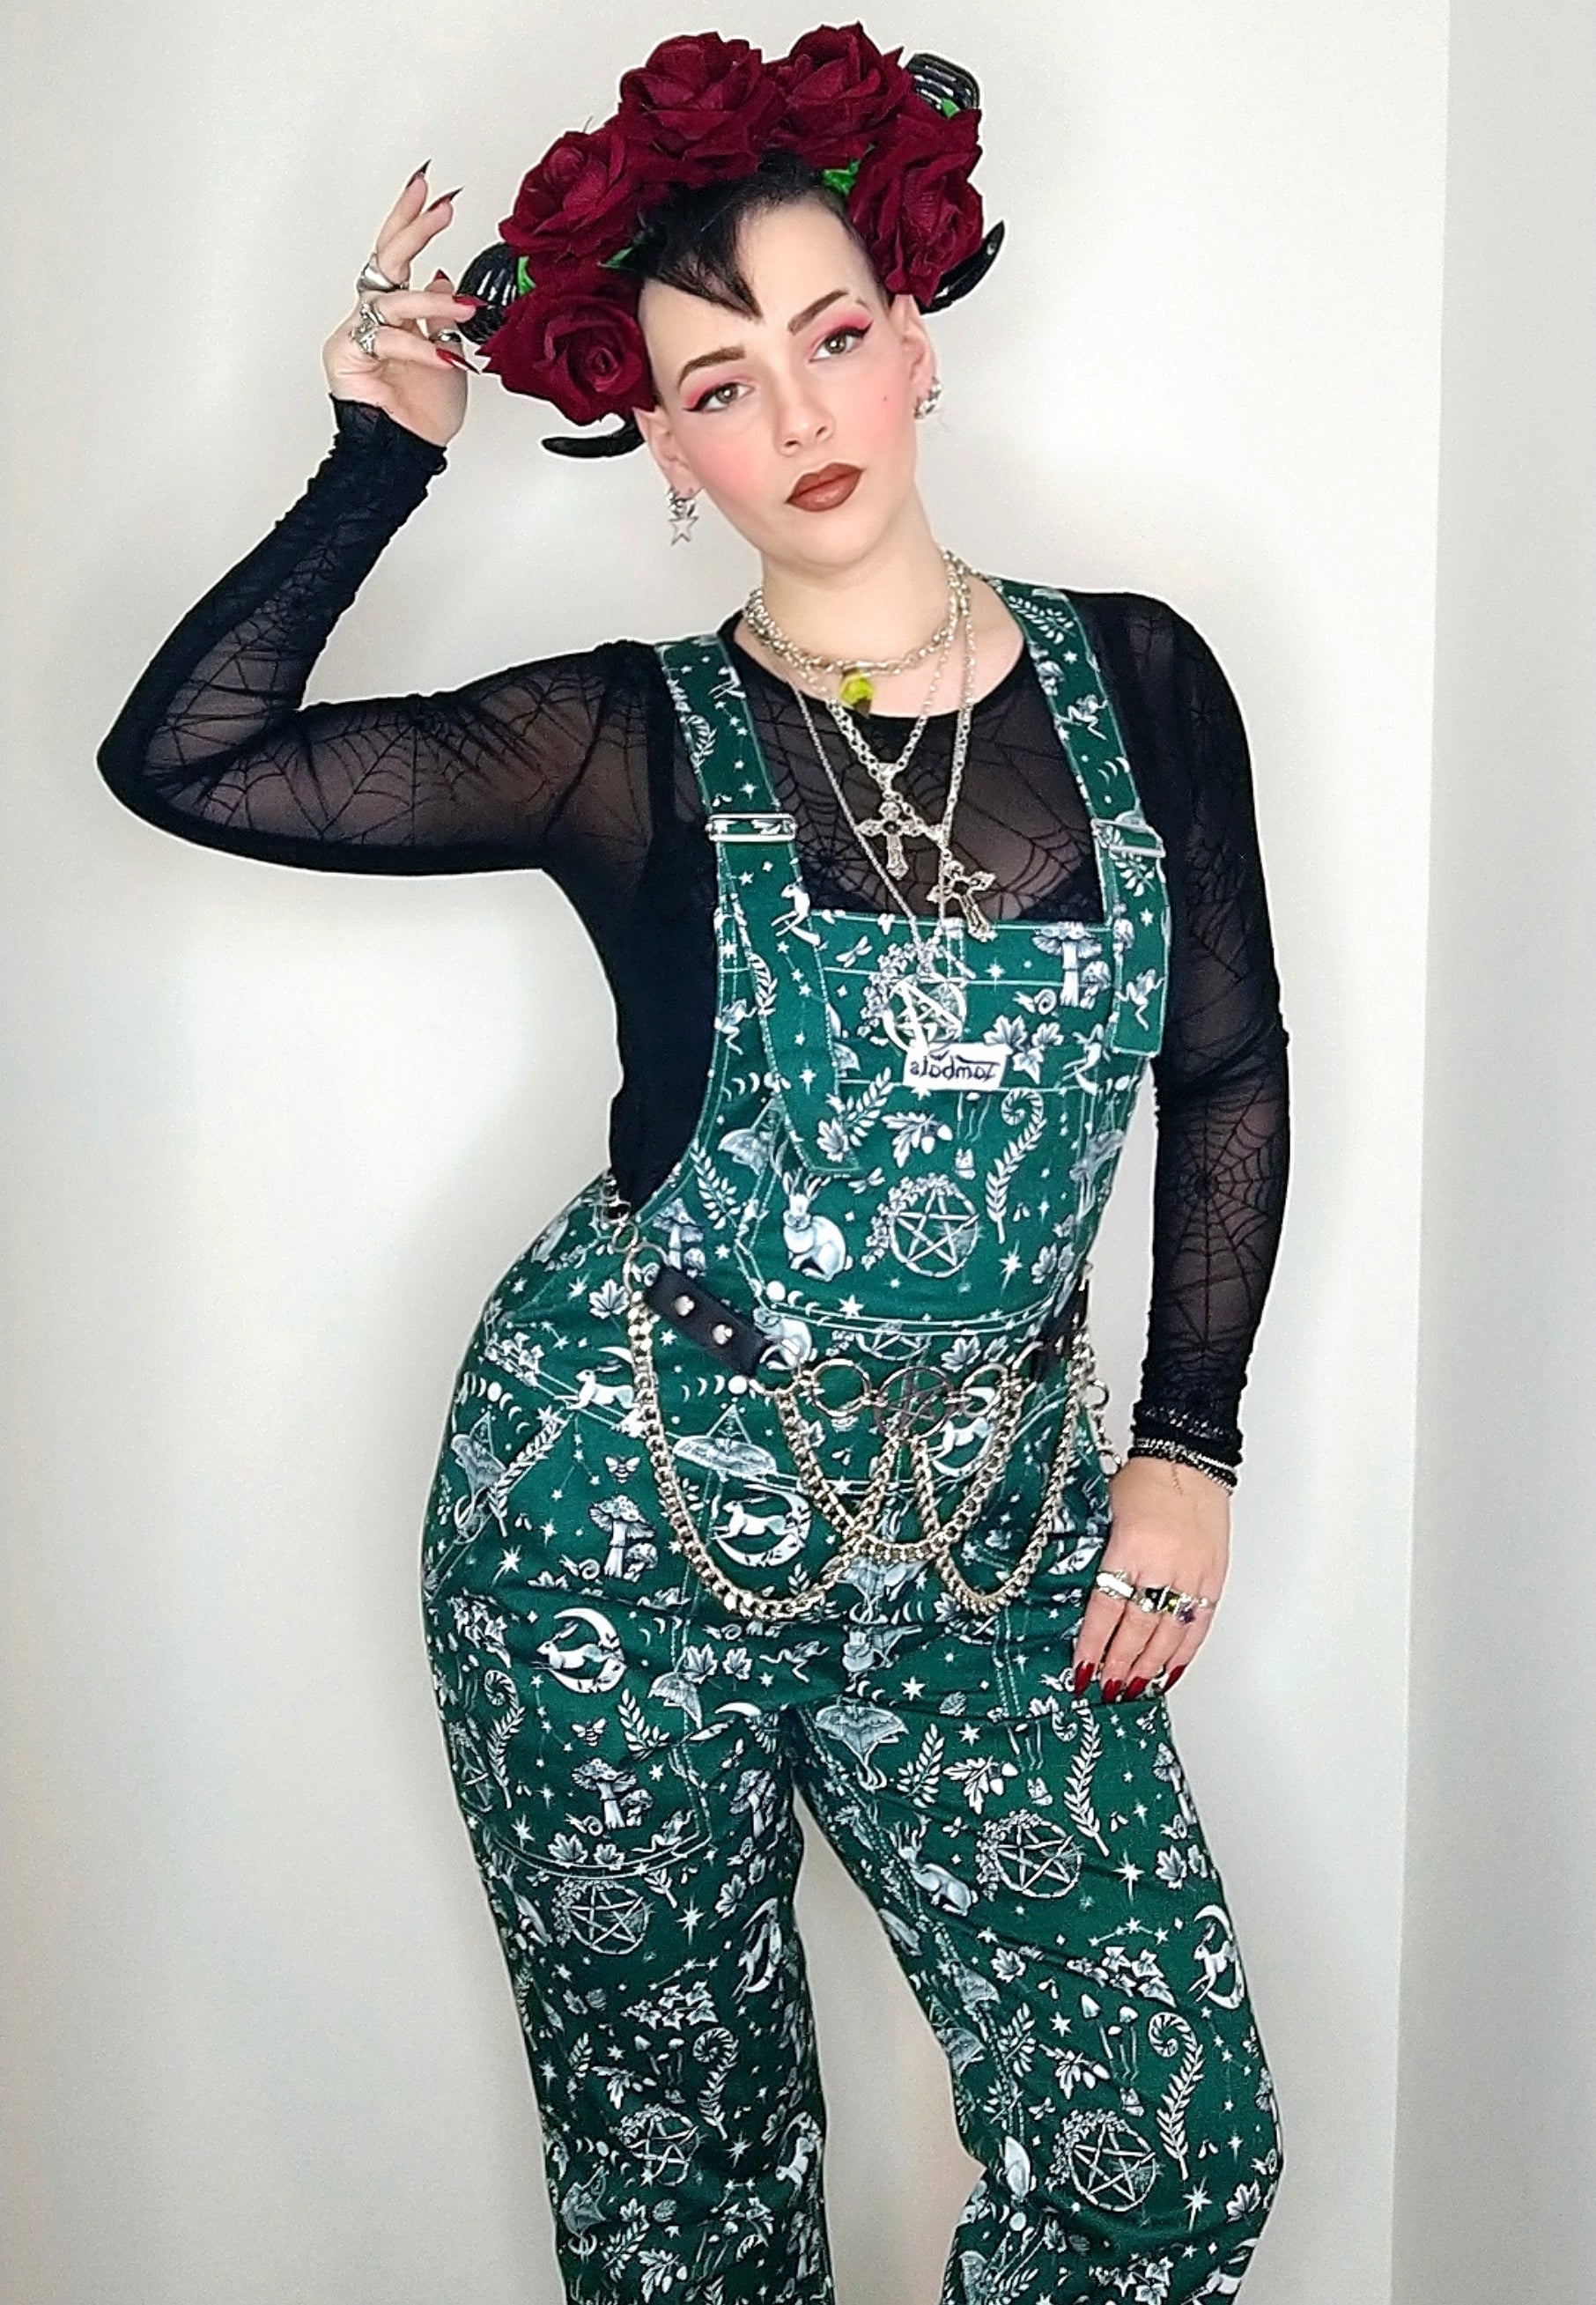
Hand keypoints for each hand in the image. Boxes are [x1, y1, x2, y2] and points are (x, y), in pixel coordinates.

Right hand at [321, 165, 480, 447]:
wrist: (405, 454)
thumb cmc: (423, 414)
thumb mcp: (449, 356)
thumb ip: (443, 318)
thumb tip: (444, 280)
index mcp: (395, 313)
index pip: (399, 254)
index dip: (412, 220)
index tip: (430, 188)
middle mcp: (373, 317)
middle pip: (387, 258)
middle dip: (414, 228)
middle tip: (441, 207)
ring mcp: (357, 333)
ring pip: (395, 299)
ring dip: (435, 303)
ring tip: (466, 309)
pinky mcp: (346, 354)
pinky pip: (387, 338)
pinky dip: (419, 347)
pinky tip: (444, 357)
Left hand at [1069, 1454, 1230, 1699]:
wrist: (1188, 1460)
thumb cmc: (1144, 1481)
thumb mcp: (1105, 1513)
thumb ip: (1095, 1555)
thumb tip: (1076, 1596)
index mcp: (1130, 1547)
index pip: (1106, 1607)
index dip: (1093, 1643)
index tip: (1081, 1667)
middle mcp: (1163, 1565)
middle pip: (1137, 1628)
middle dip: (1119, 1664)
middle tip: (1105, 1687)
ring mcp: (1192, 1575)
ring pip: (1169, 1634)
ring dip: (1147, 1666)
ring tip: (1130, 1689)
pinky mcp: (1213, 1579)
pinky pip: (1199, 1626)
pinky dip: (1183, 1653)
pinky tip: (1168, 1671)